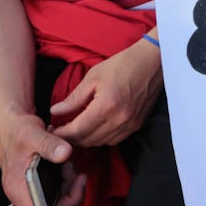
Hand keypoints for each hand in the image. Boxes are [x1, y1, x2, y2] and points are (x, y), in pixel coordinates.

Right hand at [0, 111, 85, 205]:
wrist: (10, 121)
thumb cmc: (15, 129)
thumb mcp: (33, 133)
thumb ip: (49, 144)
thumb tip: (65, 154)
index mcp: (17, 187)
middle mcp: (23, 192)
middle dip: (71, 197)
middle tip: (79, 177)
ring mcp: (30, 187)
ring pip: (56, 199)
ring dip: (70, 186)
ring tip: (71, 165)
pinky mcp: (38, 180)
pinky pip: (56, 188)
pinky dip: (66, 179)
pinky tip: (67, 163)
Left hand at [50, 39, 164, 147]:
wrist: (152, 62)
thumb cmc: (123, 65)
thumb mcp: (93, 77)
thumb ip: (74, 98)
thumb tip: (56, 110)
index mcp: (105, 107)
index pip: (77, 130)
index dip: (62, 132)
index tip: (53, 129)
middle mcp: (118, 120)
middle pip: (88, 140)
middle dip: (72, 138)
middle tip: (62, 129)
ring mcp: (129, 125)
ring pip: (100, 143)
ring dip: (86, 139)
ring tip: (76, 129)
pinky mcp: (136, 125)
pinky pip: (114, 140)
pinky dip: (101, 138)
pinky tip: (95, 128)